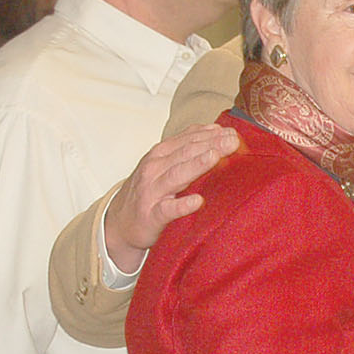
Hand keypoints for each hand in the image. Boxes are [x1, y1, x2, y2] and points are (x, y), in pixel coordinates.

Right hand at [102, 124, 239, 272]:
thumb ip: (187, 149)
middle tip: (233, 140)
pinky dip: (182, 205)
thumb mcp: (164, 165)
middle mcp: (155, 169)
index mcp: (160, 155)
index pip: (187, 140)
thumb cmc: (149, 192)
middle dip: (210, 145)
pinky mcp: (152, 216)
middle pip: (186, 154)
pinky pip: (167, 210)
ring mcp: (152, 192)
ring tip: (215, 156)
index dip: (209, 134)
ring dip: (196, 165)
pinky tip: (198, 201)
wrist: (120, 224)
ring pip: (176, 176)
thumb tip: (217, 130)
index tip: (231, 131)